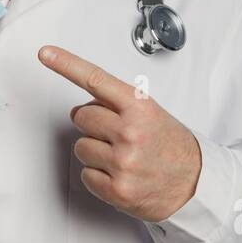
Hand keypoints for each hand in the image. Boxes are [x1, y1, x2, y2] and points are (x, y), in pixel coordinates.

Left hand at [38, 44, 201, 222]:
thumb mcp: (151, 113)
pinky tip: (119, 174)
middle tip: (114, 134)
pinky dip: (98, 176)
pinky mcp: (116, 189)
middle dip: (92, 124)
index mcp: (140, 108)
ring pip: (80, 147)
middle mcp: (130, 132)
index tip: (46, 54)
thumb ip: (118, 105)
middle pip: (81, 116)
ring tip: (121, 157)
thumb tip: (82, 107)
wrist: (195, 185)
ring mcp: (122, 162)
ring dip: (95, 152)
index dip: (66, 64)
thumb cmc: (171, 147)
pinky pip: (85, 175)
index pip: (96, 79)